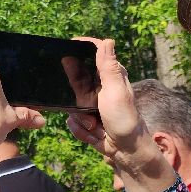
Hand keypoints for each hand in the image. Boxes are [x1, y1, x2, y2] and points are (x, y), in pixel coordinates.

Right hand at [64, 37, 151, 173]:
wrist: (125, 151)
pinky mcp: (86, 118)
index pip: (94, 52)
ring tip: (94, 125)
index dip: (80, 48)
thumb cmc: (124, 119)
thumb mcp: (115, 91)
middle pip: (74, 79)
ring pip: (70, 103)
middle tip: (89, 109)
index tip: (64, 50)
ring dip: (80, 118)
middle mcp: (100, 86)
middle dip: (77, 99)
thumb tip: (108, 40)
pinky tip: (93, 134)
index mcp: (110, 75)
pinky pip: (72, 120)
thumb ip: (109, 67)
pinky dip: (81, 130)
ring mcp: (92, 103)